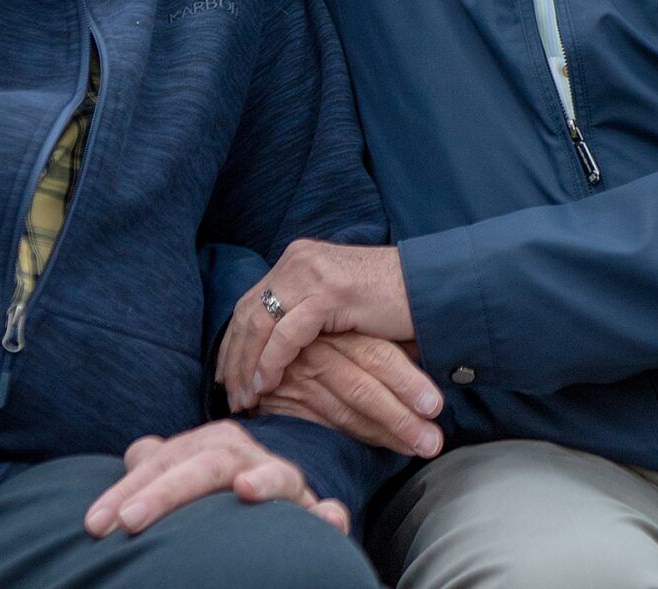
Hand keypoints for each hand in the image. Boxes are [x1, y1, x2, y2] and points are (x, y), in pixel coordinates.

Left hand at [81, 420, 349, 538]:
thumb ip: (158, 465)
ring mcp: (285, 485)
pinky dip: (329, 514)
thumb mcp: (185, 478)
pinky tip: (327, 519)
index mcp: (213, 447)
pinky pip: (328, 511)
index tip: (93, 525)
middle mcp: (249, 459)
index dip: (127, 489)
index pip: (166, 459)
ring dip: (263, 480)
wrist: (267, 524)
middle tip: (127, 522)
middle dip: (167, 490)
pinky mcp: (313, 515)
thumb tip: (136, 453)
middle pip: (210, 462)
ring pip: (275, 474)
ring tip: (243, 490)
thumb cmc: (212, 501)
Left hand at [217, 240, 414, 413]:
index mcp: (298, 261)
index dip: (234, 341)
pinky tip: (266, 384)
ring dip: (247, 364)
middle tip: (229, 393)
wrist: (433, 288)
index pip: (251, 302)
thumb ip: (308, 316)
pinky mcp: (328, 292)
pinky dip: (272, 361)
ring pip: (260, 322)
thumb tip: (277, 353)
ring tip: (245, 397)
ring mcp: (311, 273)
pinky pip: (287, 333)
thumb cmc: (392, 304)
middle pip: (248, 311)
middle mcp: (298, 260)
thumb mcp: (338, 305)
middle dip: (233, 357)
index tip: (225, 374)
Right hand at [250, 331, 443, 457]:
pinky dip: (359, 439)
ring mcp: (297, 380)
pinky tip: (388, 447)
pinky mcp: (284, 404)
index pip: (376, 355)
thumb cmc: (319, 333)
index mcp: (334, 325)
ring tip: (421, 448)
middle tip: (432, 442)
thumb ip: (381, 337)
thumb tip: (426, 346)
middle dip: (400, 417)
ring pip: (346, 413)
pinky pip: (327, 427)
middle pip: (362, 388)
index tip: (435, 406)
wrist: (261, 347)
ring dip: (386, 434)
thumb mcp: (348, 324)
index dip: (406, 381)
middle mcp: (314, 351)